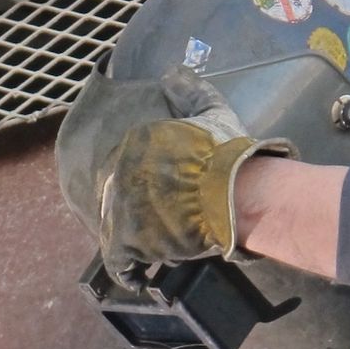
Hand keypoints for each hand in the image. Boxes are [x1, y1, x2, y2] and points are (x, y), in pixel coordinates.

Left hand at [96, 69, 265, 288]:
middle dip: (135, 211)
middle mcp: (117, 176)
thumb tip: (173, 72)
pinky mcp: (125, 244)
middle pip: (118, 199)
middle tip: (157, 222)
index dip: (141, 185)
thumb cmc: (225, 156)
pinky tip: (136, 276)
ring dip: (132, 241)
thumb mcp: (211, 110)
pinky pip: (118, 264)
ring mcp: (118, 211)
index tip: (157, 194)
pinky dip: (127, 272)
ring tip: (151, 246)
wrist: (232, 194)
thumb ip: (190, 90)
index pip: (124, 168)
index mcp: (134, 145)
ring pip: (117, 230)